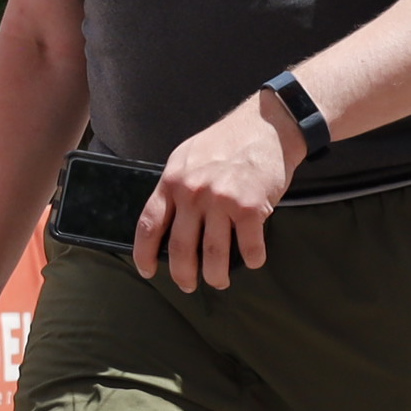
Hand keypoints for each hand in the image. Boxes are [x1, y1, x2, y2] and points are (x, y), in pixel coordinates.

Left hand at [132, 88, 304, 292]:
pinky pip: (249, 248)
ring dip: (216, 276)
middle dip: (183, 275)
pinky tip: (252, 260)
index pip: (149, 225)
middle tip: (187, 285)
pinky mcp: (250, 207)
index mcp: (172, 181)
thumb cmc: (225, 142)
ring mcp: (221, 200)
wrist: (267, 125)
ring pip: (214, 255)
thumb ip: (174, 186)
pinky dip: (251, 260)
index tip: (147, 271)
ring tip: (219, 281)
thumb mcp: (186, 157)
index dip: (144, 254)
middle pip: (181, 249)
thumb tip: (164, 219)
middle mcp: (193, 193)